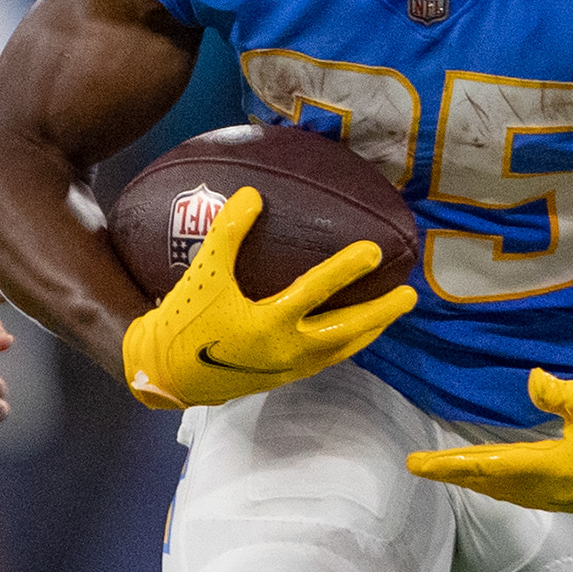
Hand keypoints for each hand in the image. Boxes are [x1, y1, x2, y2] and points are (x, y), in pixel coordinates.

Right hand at [118, 185, 414, 409]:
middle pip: (345, 331)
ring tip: (390, 316)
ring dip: (368, 332)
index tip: (373, 250)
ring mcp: (286, 368)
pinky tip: (350, 332)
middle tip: (409, 296)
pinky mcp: (280, 378)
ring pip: (340, 350)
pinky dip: (344, 344)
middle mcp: (285, 351)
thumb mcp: (201, 274)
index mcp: (267, 324)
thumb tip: (253, 193)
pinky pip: (324, 360)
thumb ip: (226, 233)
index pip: (315, 292)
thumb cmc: (181, 321)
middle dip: (380, 313)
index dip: (346, 269)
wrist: (163, 374)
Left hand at [407, 371, 572, 510]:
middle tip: (423, 468)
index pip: (488, 467)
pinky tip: (493, 476)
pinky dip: (500, 484)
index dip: (450, 465)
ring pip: (508, 491)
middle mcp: (555, 490)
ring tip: (451, 471)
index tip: (418, 465)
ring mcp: (565, 496)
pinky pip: (524, 492)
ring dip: (478, 481)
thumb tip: (532, 383)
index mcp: (555, 469)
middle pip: (492, 484)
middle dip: (457, 474)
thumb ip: (555, 393)